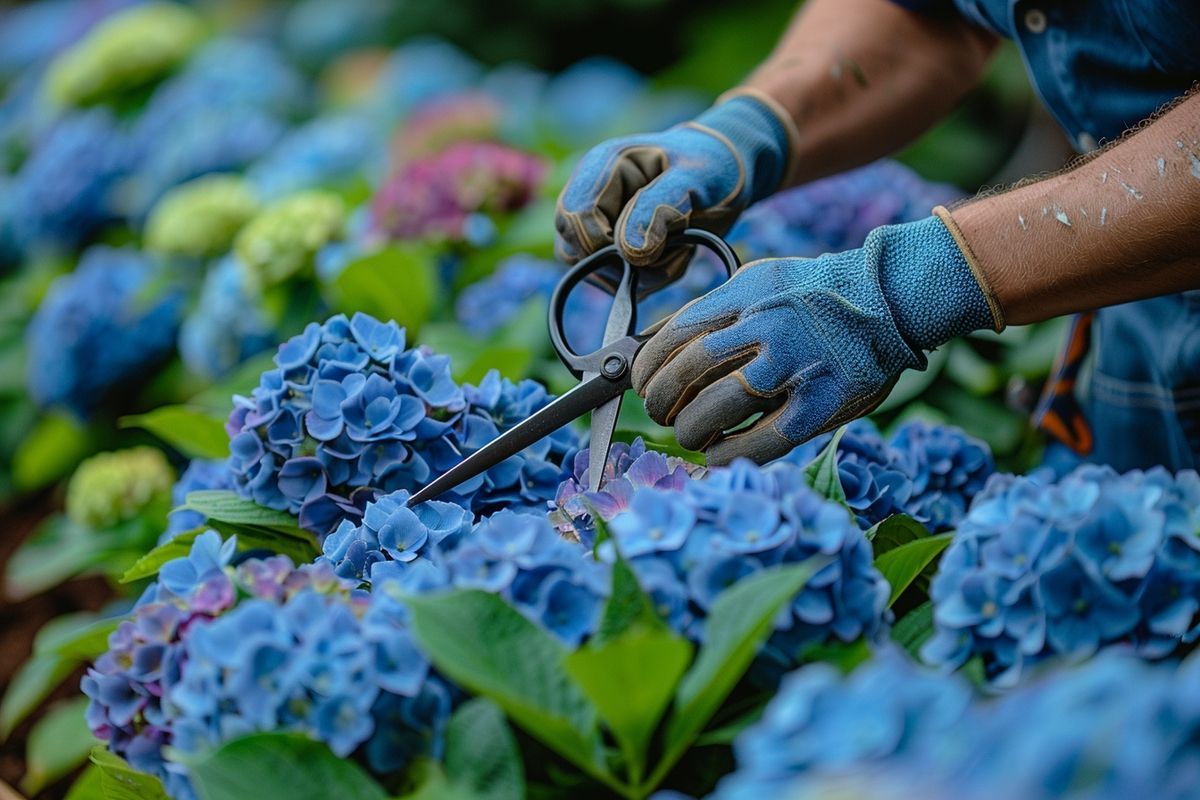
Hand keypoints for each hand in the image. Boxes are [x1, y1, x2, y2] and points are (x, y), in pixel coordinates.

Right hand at [555, 91, 795, 289]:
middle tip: (674, 247)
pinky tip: (674, 256)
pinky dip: (649, 280)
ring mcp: (597, 225)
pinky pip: (615, 282)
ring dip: (641, 274)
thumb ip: (659, 208)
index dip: (604, 243)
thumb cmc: (711, 166)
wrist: (725, 174)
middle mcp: (591, 197)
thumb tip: (630, 251)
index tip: (651, 247)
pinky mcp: (611, 250)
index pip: (573, 217)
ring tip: (679, 248)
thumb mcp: (694, 178)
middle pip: (574, 250)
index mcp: (602, 167)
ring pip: (593, 272)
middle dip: (625, 263)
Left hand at [631, 213, 1003, 463]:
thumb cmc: (817, 297)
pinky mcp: (821, 404)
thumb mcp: (762, 282)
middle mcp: (766, 325)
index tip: (640, 382)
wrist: (892, 299)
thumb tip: (659, 348)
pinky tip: (715, 456)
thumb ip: (719, 311)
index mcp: (746, 294)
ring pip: (716, 407)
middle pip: (687, 371)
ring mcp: (795, 365)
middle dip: (660, 400)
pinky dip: (727, 454)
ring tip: (688, 435)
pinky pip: (760, 441)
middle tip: (660, 413)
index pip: (676, 333)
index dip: (648, 366)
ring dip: (690, 429)